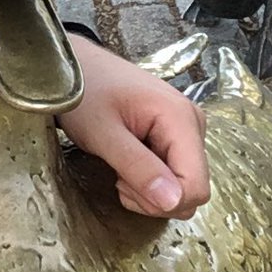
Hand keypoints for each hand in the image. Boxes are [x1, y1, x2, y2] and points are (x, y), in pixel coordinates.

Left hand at [59, 35, 209, 219]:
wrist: (74, 69)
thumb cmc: (83, 93)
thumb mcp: (103, 133)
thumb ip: (138, 167)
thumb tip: (174, 202)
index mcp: (181, 118)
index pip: (196, 187)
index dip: (163, 202)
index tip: (124, 184)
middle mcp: (191, 122)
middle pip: (191, 189)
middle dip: (154, 197)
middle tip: (118, 176)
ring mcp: (184, 128)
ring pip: (181, 186)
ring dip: (149, 190)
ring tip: (119, 164)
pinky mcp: (174, 134)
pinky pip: (172, 174)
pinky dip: (148, 179)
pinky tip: (126, 160)